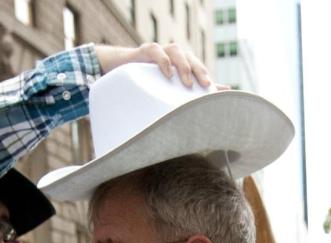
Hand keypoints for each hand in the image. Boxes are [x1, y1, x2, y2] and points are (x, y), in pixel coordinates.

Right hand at [95, 42, 211, 87]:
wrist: (116, 71)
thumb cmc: (144, 83)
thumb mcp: (165, 92)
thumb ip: (185, 95)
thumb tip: (210, 103)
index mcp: (178, 66)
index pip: (196, 66)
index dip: (205, 75)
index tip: (213, 89)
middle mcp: (170, 56)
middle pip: (189, 57)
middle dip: (198, 70)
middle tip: (204, 85)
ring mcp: (157, 52)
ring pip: (176, 50)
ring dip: (183, 65)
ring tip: (186, 83)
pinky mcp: (142, 52)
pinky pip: (155, 50)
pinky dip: (163, 60)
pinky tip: (167, 73)